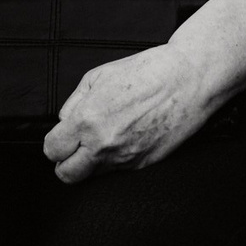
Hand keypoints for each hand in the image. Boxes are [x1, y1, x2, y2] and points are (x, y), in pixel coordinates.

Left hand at [42, 43, 222, 182]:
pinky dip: (118, 157)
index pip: (52, 150)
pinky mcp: (144, 163)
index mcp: (88, 119)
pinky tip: (130, 135)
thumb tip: (65, 121)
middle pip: (67, 174)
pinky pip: (119, 169)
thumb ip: (75, 102)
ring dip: (93, 160)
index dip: (56, 142)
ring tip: (108, 136)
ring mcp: (125, 157)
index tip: (63, 137)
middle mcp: (104, 144)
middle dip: (67, 161)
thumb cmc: (151, 70)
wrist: (192, 78)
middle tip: (76, 146)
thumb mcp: (101, 75)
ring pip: (93, 174)